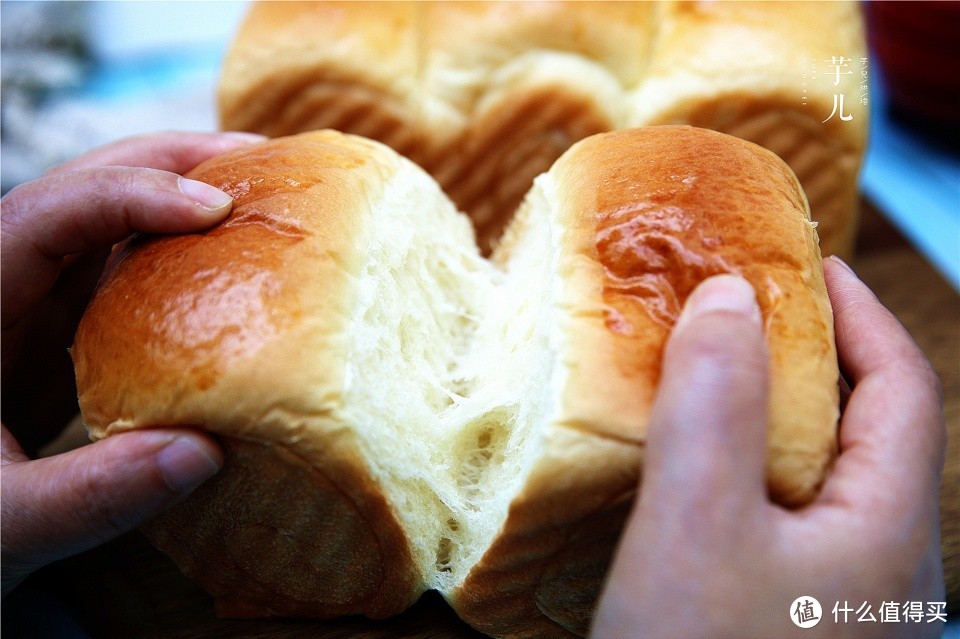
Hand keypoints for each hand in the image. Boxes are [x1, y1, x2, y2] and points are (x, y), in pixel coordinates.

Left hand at [0, 131, 264, 596]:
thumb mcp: (7, 521)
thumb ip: (93, 495)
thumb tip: (206, 451)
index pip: (49, 211)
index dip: (134, 194)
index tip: (217, 207)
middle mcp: (6, 281)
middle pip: (86, 186)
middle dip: (174, 163)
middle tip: (265, 161)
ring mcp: (33, 301)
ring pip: (108, 219)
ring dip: (184, 197)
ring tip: (263, 199)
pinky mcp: (60, 327)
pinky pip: (123, 268)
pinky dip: (181, 253)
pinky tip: (231, 266)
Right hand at [591, 260, 944, 637]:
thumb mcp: (696, 530)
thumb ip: (714, 411)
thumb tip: (727, 298)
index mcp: (888, 529)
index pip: (903, 386)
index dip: (859, 312)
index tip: (806, 264)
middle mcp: (884, 566)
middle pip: (867, 430)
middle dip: (807, 359)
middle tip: (739, 317)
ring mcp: (844, 601)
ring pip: (821, 478)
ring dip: (769, 419)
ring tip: (704, 385)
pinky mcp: (796, 622)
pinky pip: (785, 522)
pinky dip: (745, 475)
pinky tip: (690, 481)